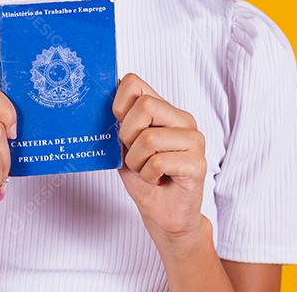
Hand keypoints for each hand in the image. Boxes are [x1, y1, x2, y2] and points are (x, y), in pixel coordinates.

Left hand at [112, 73, 206, 243]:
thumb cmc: (145, 178)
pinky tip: (157, 180)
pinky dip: (148, 175)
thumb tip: (99, 99)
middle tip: (134, 154)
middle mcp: (184, 120)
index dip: (118, 104)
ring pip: (149, 138)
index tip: (120, 127)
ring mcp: (195, 141)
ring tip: (146, 170)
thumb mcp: (124, 145)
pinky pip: (158, 162)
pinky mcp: (197, 164)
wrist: (164, 215)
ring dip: (136, 161)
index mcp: (166, 110)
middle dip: (127, 135)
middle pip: (145, 106)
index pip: (134, 83)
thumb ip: (120, 122)